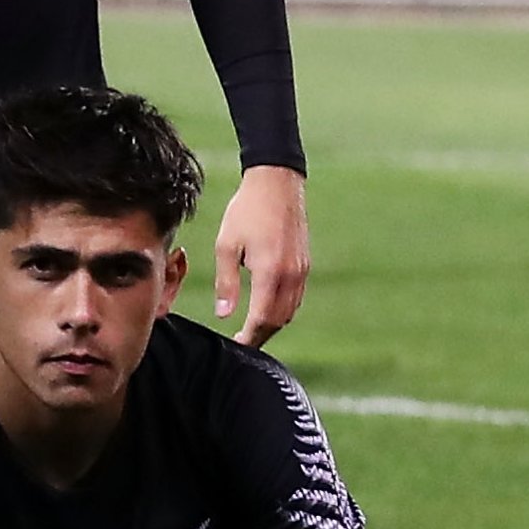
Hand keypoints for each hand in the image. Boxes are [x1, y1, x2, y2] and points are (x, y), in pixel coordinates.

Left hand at [212, 164, 309, 346]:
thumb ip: (227, 283)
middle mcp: (292, 274)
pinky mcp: (305, 263)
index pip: (262, 318)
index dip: (250, 336)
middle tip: (242, 342)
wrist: (276, 183)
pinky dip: (282, 309)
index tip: (236, 345)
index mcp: (271, 272)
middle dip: (262, 335)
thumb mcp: (226, 246)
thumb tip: (224, 314)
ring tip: (252, 330)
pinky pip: (296, 296)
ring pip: (291, 309)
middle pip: (280, 319)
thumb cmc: (246, 211)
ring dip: (273, 324)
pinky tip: (266, 310)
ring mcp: (302, 269)